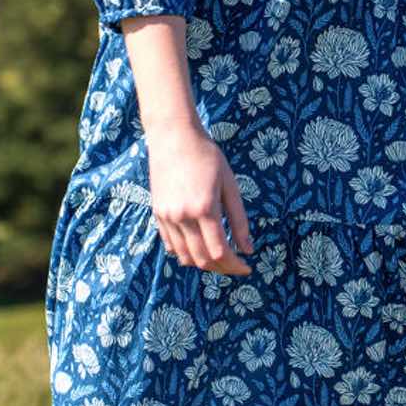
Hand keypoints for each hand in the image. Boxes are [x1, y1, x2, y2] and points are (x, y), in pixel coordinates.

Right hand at [146, 123, 254, 273]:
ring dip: (203, 264)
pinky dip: (185, 253)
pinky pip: (171, 245)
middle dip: (222, 268)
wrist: (173, 136)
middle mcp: (183, 216)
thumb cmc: (207, 156)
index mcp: (205, 208)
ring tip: (219, 258)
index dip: (235, 265)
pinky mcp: (157, 214)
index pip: (220, 252)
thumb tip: (248, 250)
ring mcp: (167, 216)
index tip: (247, 267)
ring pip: (184, 256)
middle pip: (202, 259)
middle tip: (235, 266)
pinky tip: (199, 248)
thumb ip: (239, 220)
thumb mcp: (229, 185)